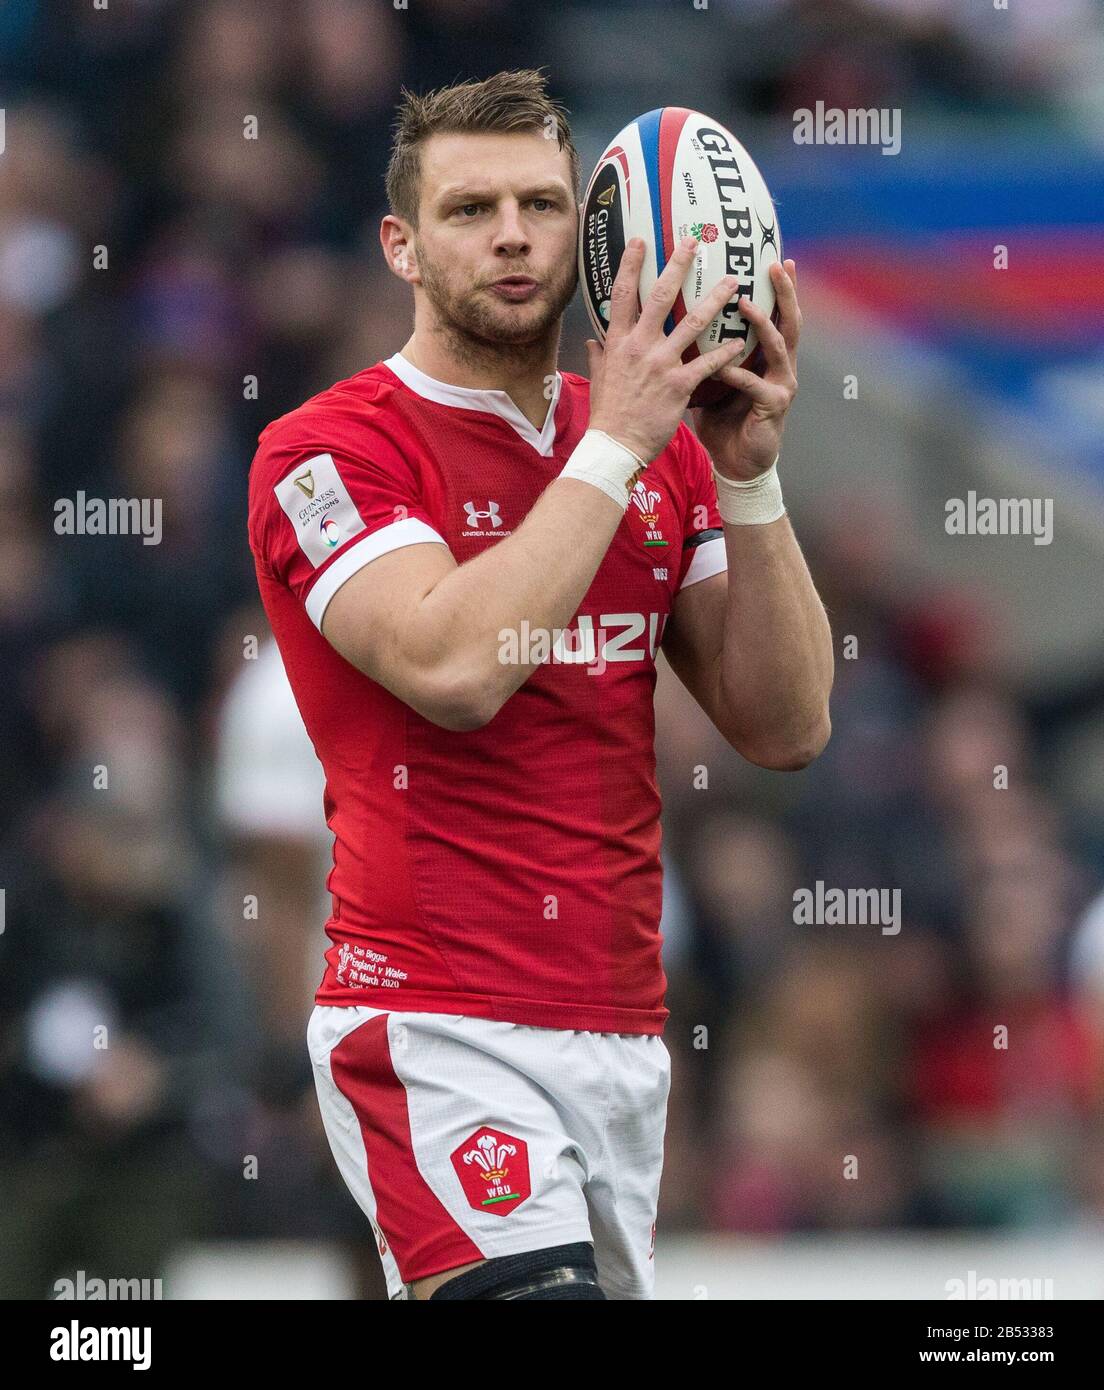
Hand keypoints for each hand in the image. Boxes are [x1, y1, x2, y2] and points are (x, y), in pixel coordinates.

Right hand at [586, 235, 750, 463]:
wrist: (616, 446)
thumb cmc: (608, 415)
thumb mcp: (600, 380)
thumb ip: (599, 356)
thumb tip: (592, 341)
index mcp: (618, 343)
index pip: (622, 294)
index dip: (630, 265)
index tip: (641, 241)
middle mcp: (640, 347)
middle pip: (661, 297)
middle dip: (678, 266)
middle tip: (695, 243)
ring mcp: (661, 364)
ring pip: (693, 323)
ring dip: (716, 300)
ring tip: (734, 283)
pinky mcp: (680, 385)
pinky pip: (708, 363)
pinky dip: (727, 352)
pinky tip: (742, 342)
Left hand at [691, 259, 800, 481]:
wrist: (736, 463)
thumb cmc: (723, 419)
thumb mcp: (711, 378)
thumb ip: (703, 351)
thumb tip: (669, 325)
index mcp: (766, 357)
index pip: (775, 314)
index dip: (778, 288)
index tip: (773, 257)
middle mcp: (780, 366)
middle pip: (790, 320)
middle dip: (785, 292)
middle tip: (776, 265)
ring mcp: (781, 385)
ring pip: (779, 346)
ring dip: (763, 324)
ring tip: (745, 305)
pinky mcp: (773, 406)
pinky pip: (755, 385)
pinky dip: (739, 373)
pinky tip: (724, 366)